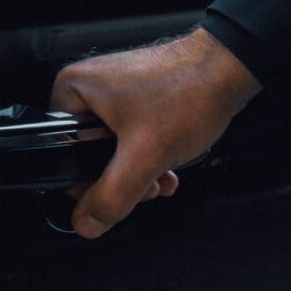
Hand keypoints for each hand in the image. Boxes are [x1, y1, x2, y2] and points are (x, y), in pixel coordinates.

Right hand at [51, 27, 260, 239]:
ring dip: (138, 172)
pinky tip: (168, 166)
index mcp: (73, 90)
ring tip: (162, 175)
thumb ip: (111, 195)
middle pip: (87, 154)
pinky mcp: (135, 96)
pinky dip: (149, 155)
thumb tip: (86, 222)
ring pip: (112, 150)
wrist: (230, 67)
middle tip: (145, 184)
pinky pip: (130, 137)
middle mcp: (88, 86)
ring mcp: (113, 90)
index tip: (114, 193)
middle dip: (120, 179)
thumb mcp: (144, 155)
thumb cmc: (190, 92)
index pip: (60, 153)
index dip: (86, 182)